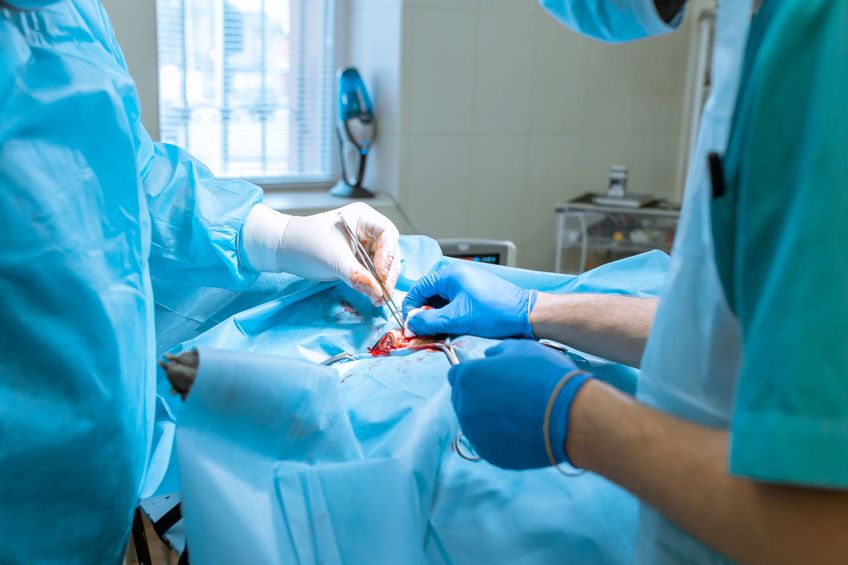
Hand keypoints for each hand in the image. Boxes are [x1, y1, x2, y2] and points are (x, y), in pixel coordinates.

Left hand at [240, 202, 400, 304]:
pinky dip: (374, 284)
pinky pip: (373, 272)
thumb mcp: (333, 260)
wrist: (284, 250)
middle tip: (384, 295)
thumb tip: (378, 293)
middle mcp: (368, 229)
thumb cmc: (305, 244)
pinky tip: (373, 296)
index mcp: (364, 218)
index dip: (388, 257)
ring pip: (384, 264)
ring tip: (379, 299)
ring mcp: (365, 245)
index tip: (381, 277)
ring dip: (383, 282)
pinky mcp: (359, 259)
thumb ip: (357, 276)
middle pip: (390, 252)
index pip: (388, 236)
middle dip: (388, 274)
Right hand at [402, 262, 535, 337]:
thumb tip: (410, 324)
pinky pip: (453, 304)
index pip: (419, 288)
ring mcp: (467, 284)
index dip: (411, 307)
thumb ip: (430, 321)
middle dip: (424, 314)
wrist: (526, 315)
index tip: (409, 325)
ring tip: (438, 333)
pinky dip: (448, 316)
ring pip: (441, 301)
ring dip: (437, 317)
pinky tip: (451, 329)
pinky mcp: (475, 295)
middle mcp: (457, 276)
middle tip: (423, 332)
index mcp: (450, 275)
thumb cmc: (495, 312)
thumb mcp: (458, 319)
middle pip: (429, 295)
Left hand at [448, 340, 591, 469]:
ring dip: (489, 417)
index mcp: (467, 377)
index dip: (474, 374)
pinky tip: (521, 430)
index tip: (491, 377)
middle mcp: (464, 406)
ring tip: (518, 413)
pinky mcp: (490, 454)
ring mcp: (475, 433)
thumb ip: (497, 351)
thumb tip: (487, 357)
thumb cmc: (546, 375)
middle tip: (508, 395)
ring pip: (475, 422)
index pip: (457, 375)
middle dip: (479, 395)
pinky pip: (488, 442)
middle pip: (463, 399)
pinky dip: (499, 436)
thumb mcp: (521, 348)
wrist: (570, 415)